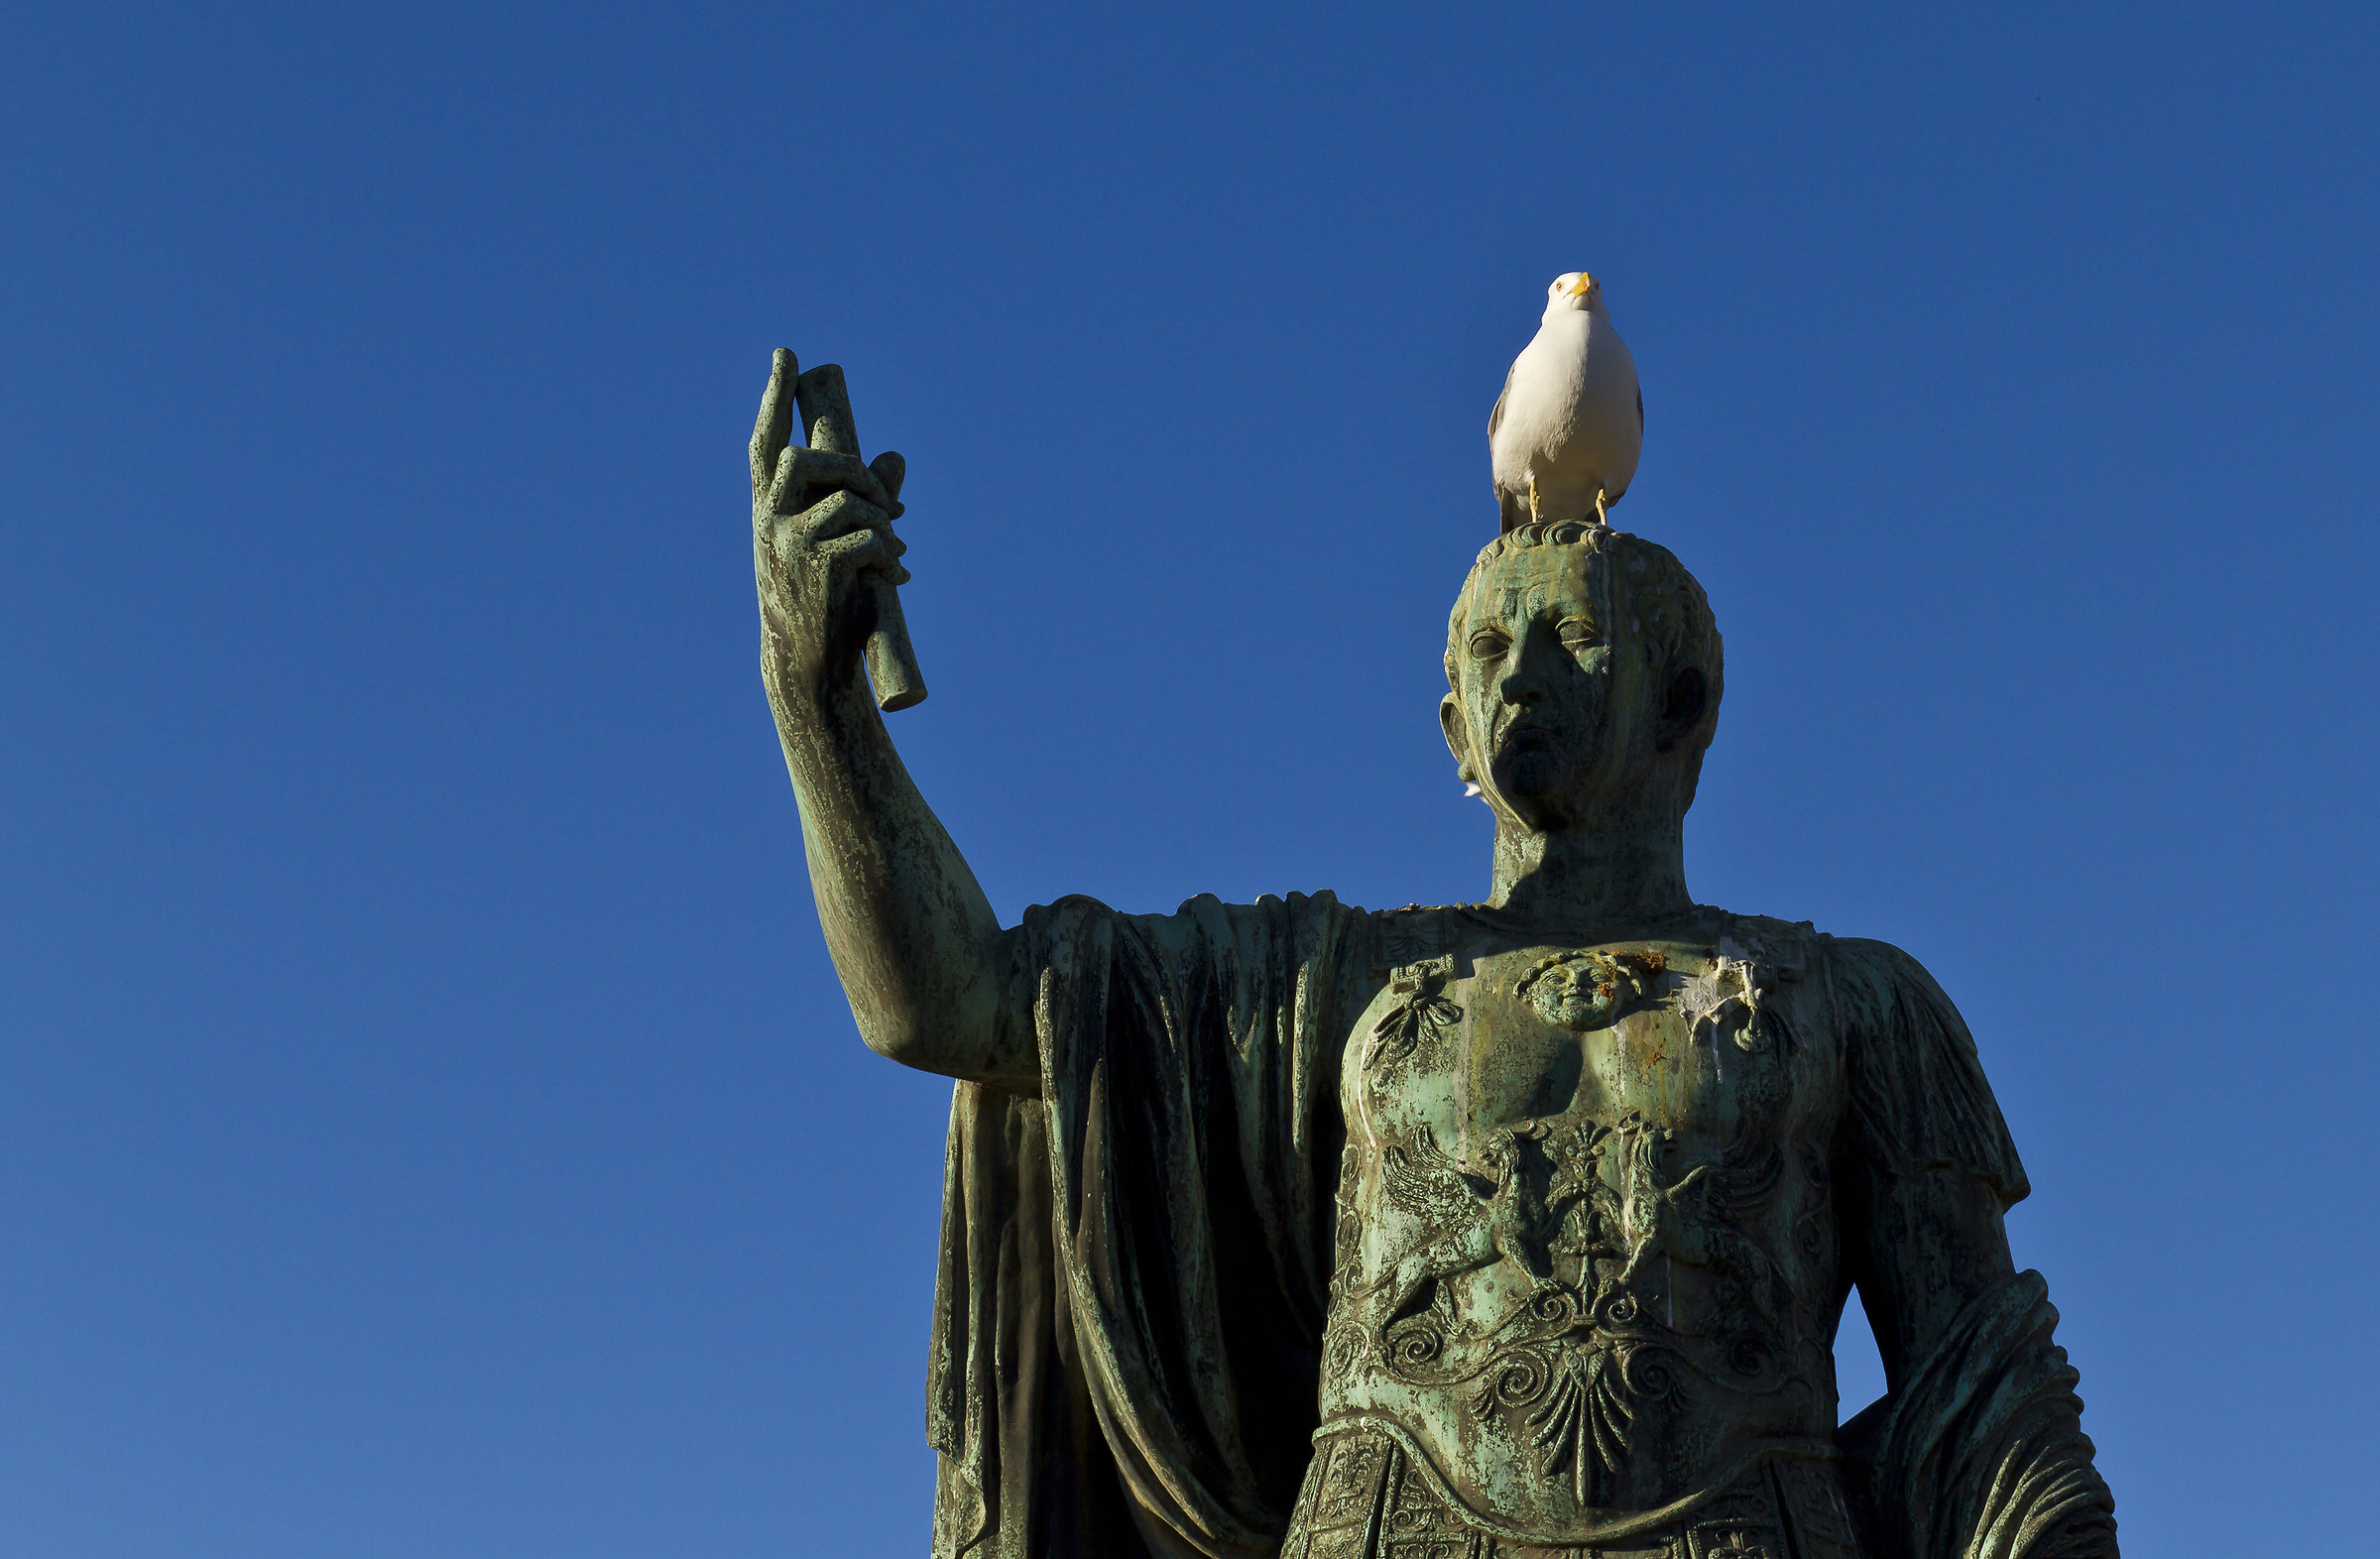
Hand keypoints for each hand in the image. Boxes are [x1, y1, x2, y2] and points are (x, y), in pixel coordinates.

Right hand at [750, 348, 910, 692]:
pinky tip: (898, 577)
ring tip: (895, 551)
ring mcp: (788, 544)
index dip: (773, 397)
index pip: (763, 443)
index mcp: (766, 510)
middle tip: (886, 498)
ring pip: (849, 501)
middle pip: (804, 459)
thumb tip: (896, 457)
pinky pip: (868, 538)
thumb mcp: (829, 545)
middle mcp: (768, 521)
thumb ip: (856, 500)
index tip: (786, 353)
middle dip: (853, 469)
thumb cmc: (820, 601)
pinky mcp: (817, 568)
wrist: (809, 662)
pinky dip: (891, 553)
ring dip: (884, 522)